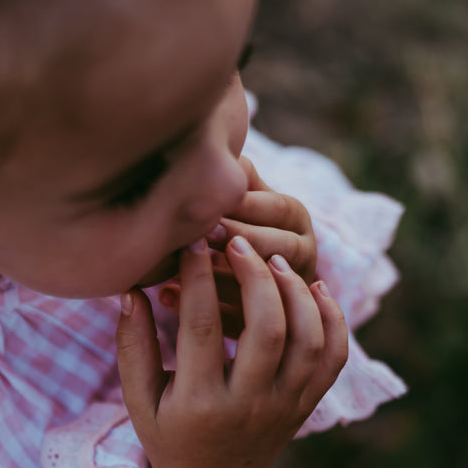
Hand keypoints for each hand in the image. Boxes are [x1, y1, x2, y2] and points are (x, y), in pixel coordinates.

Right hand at [116, 234, 348, 467]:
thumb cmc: (169, 435)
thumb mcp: (139, 399)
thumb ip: (133, 346)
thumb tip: (132, 290)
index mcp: (199, 404)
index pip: (202, 330)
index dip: (198, 279)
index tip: (193, 242)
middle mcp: (248, 406)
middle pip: (267, 330)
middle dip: (255, 277)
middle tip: (238, 242)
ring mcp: (284, 407)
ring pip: (309, 341)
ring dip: (297, 293)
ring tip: (274, 261)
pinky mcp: (306, 405)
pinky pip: (333, 359)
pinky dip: (333, 320)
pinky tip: (315, 288)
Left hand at [158, 157, 318, 336]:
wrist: (245, 273)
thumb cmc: (227, 221)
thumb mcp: (236, 194)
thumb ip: (232, 176)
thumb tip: (208, 140)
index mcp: (294, 216)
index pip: (274, 207)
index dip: (241, 208)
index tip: (206, 209)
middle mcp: (302, 251)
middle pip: (275, 248)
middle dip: (236, 244)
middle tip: (200, 240)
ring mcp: (292, 291)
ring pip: (263, 288)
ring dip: (219, 280)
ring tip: (178, 274)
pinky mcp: (274, 327)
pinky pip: (244, 321)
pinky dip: (203, 311)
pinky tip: (165, 297)